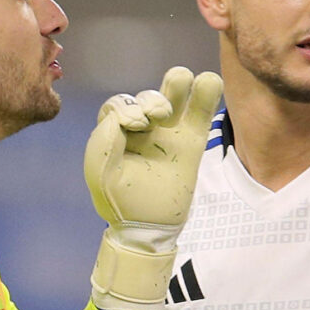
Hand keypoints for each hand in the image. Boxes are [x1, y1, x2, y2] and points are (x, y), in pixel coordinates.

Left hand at [86, 66, 224, 309]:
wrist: (147, 227)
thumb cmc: (119, 201)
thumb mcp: (100, 173)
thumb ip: (104, 141)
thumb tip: (126, 117)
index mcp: (116, 132)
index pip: (120, 105)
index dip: (127, 108)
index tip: (138, 126)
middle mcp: (142, 128)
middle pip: (146, 96)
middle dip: (151, 99)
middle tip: (159, 116)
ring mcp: (168, 132)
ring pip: (173, 95)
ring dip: (176, 85)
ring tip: (181, 95)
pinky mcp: (191, 141)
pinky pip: (201, 112)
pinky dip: (206, 93)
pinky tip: (208, 82)